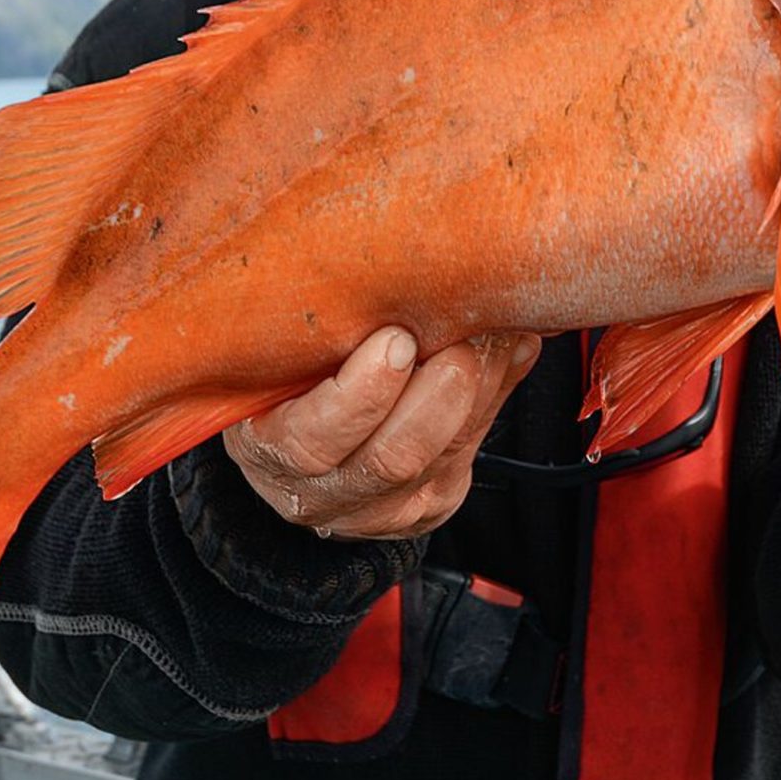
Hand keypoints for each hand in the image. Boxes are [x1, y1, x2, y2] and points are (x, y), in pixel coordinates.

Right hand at [222, 326, 542, 539]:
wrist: (299, 446)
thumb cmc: (280, 380)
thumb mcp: (274, 355)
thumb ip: (314, 327)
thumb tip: (378, 272)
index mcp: (269, 452)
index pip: (311, 440)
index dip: (360, 393)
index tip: (396, 339)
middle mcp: (324, 493)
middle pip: (392, 456)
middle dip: (437, 392)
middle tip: (460, 336)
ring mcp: (383, 508)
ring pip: (444, 454)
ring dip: (480, 385)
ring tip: (493, 331)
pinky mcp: (430, 505)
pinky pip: (471, 450)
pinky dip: (498, 392)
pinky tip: (510, 350)